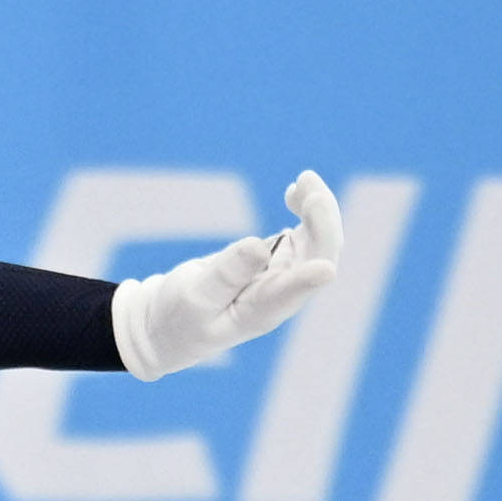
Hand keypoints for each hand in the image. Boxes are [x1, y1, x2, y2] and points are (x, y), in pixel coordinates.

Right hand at [113, 172, 340, 378]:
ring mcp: (287, 274)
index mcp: (260, 312)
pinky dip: (307, 208)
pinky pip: (309, 232)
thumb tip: (258, 245)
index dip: (307, 281)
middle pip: (319, 258)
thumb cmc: (179, 316)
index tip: (324, 270)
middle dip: (322, 222)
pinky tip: (294, 190)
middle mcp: (283, 294)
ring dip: (318, 207)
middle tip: (307, 184)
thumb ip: (224, 275)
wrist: (177, 321)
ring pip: (319, 240)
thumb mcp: (193, 297)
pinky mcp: (282, 259)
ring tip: (304, 179)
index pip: (289, 295)